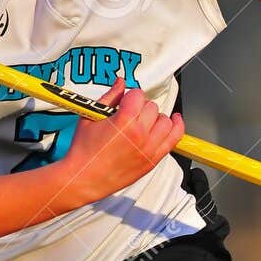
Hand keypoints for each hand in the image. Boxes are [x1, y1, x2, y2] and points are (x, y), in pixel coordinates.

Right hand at [62, 76, 184, 205]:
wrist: (84, 178)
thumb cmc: (84, 151)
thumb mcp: (91, 117)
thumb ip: (109, 97)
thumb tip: (120, 82)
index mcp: (124, 121)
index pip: (138, 95)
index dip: (130, 96)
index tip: (124, 101)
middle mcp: (140, 134)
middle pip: (152, 106)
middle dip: (141, 106)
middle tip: (130, 113)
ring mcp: (149, 148)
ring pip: (165, 120)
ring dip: (156, 117)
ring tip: (145, 121)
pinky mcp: (153, 159)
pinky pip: (174, 138)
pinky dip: (177, 126)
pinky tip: (174, 120)